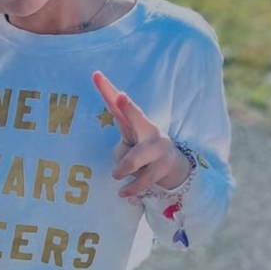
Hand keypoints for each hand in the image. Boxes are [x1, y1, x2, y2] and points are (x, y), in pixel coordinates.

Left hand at [92, 71, 190, 198]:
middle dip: (128, 106)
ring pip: (134, 159)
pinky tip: (123, 194)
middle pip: (136, 117)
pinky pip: (143, 180)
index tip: (96, 76)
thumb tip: (123, 167)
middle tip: (120, 95)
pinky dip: (131, 189)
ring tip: (115, 176)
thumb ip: (122, 152)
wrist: (174, 169)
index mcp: (135, 123)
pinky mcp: (165, 166)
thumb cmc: (142, 155)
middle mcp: (148, 129)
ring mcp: (159, 147)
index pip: (116, 105)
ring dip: (123, 170)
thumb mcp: (128, 148)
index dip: (106, 90)